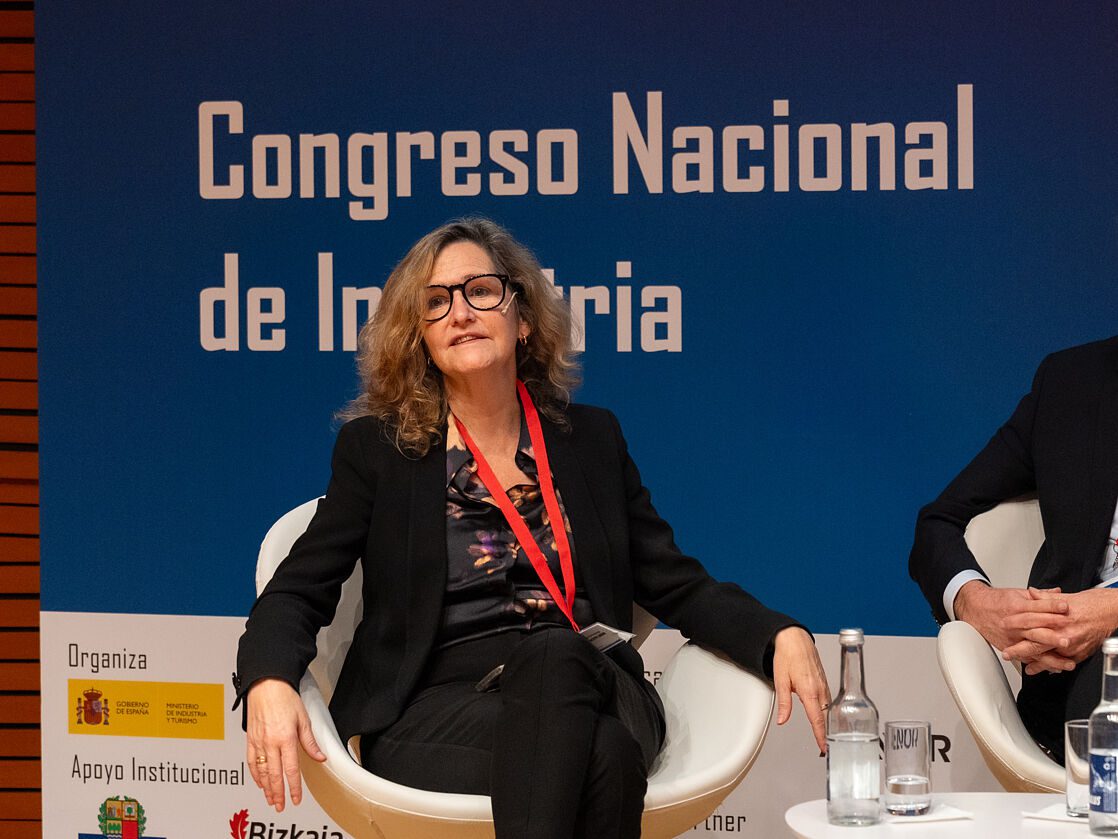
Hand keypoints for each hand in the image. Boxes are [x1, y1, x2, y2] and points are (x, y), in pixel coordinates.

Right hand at [245, 678, 326, 811]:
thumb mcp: (303, 718)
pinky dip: (254, 774)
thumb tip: (320, 756)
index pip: (291, 770)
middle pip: (274, 775)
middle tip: (280, 805)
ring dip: (266, 788)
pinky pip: (250, 761)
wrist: (266, 684)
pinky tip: (259, 781)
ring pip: (261, 771)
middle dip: (278, 793)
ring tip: (270, 798)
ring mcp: (258, 741)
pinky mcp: (250, 739)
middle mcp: (270, 742)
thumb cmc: (284, 698)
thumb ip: (310, 741)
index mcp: (286, 738)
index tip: (296, 798)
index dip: (293, 787)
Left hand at [772, 626, 829, 752]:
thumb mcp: (780, 680)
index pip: (817, 719)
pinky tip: (827, 718)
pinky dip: (829, 712)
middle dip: (827, 734)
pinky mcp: (824, 681)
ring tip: (827, 739)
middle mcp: (820, 689)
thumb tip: (782, 720)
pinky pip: (829, 700)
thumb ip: (784, 703)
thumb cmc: (787, 655)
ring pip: (829, 709)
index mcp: (809, 690)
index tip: (823, 748)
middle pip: (826, 717)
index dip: (821, 736)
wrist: (795, 638)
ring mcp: (824, 684)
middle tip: (825, 749)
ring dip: (829, 724)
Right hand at [954, 582, 1070, 666]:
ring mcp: (1011, 637)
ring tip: (1067, 662)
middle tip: (1068, 639)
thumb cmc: (997, 601)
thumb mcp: (1017, 593)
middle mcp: (1013, 623)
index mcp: (1016, 606)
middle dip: (1052, 635)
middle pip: (1034, 628)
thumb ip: (1040, 595)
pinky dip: (1040, 664)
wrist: (975, 609)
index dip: (1051, 606)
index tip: (1066, 607)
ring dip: (1050, 655)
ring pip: (1032, 647)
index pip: (1036, 606)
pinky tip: (1055, 669)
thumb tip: (1058, 592)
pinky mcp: (1009, 647)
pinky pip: (1026, 658)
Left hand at [1002, 588, 1117, 673]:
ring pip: (1049, 658)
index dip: (1015, 626)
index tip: (1004, 627)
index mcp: (1056, 619)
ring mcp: (1072, 646)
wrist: (1111, 611)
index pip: (1030, 624)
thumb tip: (1030, 593)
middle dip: (1019, 650)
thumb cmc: (1091, 604)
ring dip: (1036, 663)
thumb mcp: (1064, 598)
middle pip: (1036, 644)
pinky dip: (1054, 666)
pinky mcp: (1081, 654)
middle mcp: (1063, 634)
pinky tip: (1046, 670)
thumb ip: (1043, 597)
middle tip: (1007, 653)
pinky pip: (1064, 663)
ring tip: (1025, 668)